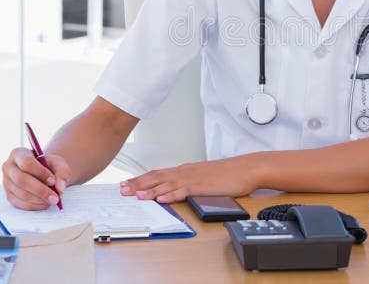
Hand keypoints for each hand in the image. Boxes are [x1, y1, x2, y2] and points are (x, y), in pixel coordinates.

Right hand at [1, 147, 71, 210]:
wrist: (43, 173)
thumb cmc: (49, 166)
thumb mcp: (59, 163)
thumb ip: (63, 172)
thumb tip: (60, 187)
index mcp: (18, 153)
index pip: (26, 163)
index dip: (40, 173)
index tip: (53, 181)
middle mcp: (8, 167)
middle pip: (21, 180)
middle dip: (40, 190)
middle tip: (55, 197)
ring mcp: (6, 182)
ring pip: (21, 193)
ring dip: (39, 199)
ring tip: (53, 200)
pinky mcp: (9, 195)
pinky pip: (20, 203)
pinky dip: (34, 206)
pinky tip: (45, 204)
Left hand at [120, 155, 259, 203]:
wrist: (246, 168)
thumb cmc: (228, 173)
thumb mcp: (204, 176)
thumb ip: (189, 182)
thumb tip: (176, 190)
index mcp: (185, 170)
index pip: (157, 173)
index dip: (140, 179)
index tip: (127, 184)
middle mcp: (186, 172)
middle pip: (157, 177)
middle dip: (138, 183)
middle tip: (122, 190)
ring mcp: (194, 178)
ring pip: (167, 184)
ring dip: (150, 190)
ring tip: (136, 196)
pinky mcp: (203, 186)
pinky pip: (184, 191)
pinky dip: (172, 195)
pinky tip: (162, 200)